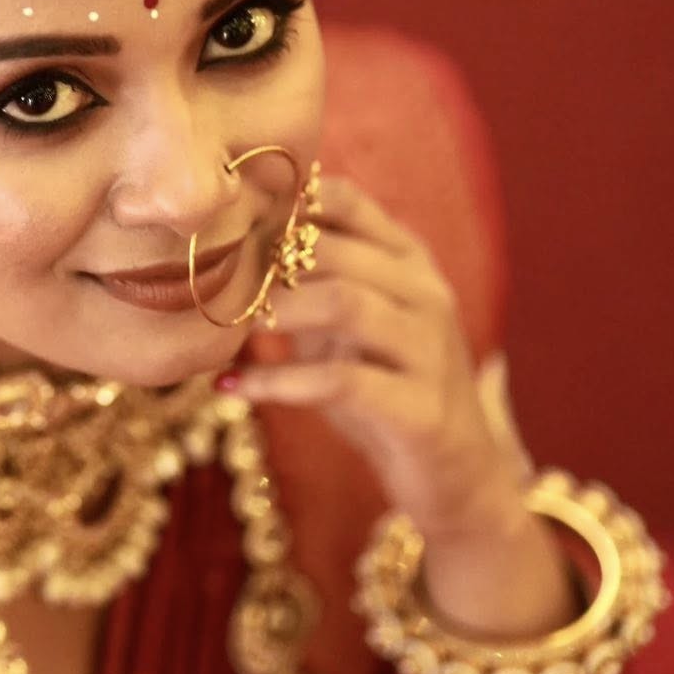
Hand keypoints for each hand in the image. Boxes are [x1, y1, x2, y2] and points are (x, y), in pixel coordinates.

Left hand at [225, 173, 531, 546]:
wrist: (455, 473)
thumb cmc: (387, 387)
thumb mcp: (352, 323)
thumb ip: (311, 280)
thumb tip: (228, 244)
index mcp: (410, 261)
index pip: (345, 200)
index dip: (281, 205)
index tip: (229, 227)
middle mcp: (426, 294)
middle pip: (335, 247)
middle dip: (268, 261)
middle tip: (218, 283)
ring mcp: (428, 349)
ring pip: (344, 302)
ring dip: (278, 311)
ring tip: (233, 327)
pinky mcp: (420, 408)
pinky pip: (339, 380)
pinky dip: (277, 382)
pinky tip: (233, 387)